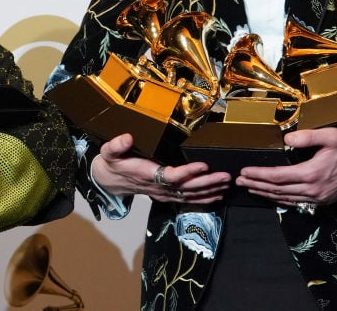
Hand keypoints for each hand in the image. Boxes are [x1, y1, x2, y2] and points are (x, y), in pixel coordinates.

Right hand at [91, 133, 229, 203]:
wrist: (109, 181)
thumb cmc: (112, 164)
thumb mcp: (109, 153)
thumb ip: (116, 145)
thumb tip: (127, 138)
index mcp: (147, 175)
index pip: (171, 175)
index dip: (187, 172)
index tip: (203, 165)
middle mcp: (158, 187)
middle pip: (186, 188)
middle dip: (207, 183)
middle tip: (226, 176)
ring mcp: (163, 193)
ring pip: (190, 195)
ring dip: (209, 190)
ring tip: (227, 184)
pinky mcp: (166, 195)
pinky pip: (187, 199)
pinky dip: (203, 198)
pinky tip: (217, 195)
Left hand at [235, 127, 336, 208]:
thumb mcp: (330, 135)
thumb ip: (306, 137)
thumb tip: (286, 140)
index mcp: (312, 173)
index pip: (277, 176)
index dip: (258, 175)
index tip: (244, 172)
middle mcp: (313, 190)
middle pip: (277, 190)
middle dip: (256, 185)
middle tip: (239, 182)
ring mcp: (318, 198)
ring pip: (285, 199)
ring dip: (265, 194)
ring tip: (250, 188)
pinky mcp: (323, 201)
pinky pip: (296, 202)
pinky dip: (280, 199)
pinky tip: (272, 196)